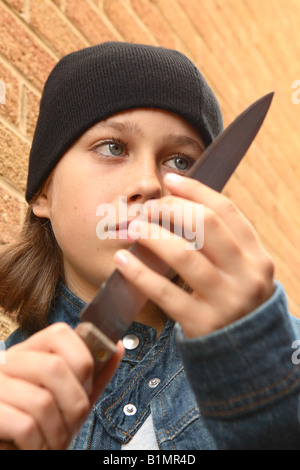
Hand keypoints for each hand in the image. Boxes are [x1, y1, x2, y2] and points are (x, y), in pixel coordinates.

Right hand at [0, 323, 122, 449]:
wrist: (9, 447)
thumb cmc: (40, 423)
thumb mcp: (69, 396)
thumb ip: (93, 374)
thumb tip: (117, 346)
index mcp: (29, 352)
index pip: (60, 333)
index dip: (82, 358)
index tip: (86, 386)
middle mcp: (8, 362)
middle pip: (55, 367)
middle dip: (75, 402)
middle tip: (73, 424)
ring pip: (42, 401)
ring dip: (58, 431)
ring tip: (55, 442)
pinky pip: (25, 425)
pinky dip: (39, 445)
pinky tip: (36, 448)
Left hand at [114, 173, 274, 337]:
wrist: (247, 355)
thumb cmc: (234, 303)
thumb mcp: (242, 271)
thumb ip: (222, 243)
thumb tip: (181, 204)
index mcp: (256, 257)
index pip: (226, 211)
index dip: (196, 191)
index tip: (171, 180)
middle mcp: (246, 276)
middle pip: (205, 225)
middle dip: (171, 210)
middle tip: (148, 208)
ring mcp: (226, 301)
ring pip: (183, 256)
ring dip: (152, 236)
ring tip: (133, 228)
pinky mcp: (203, 324)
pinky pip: (165, 293)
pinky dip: (139, 273)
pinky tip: (122, 261)